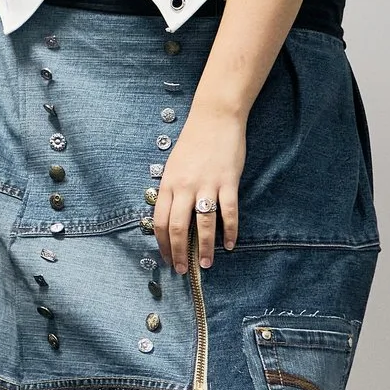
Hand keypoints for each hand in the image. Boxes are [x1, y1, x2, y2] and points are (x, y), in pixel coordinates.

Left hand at [153, 107, 244, 273]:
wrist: (214, 118)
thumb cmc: (193, 143)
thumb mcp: (174, 167)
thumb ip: (173, 191)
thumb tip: (171, 217)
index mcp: (167, 183)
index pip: (159, 221)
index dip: (163, 244)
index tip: (168, 259)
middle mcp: (183, 186)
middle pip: (177, 227)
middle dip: (179, 252)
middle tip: (184, 270)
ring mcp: (206, 184)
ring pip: (202, 224)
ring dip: (204, 248)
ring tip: (206, 264)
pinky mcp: (227, 181)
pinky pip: (228, 212)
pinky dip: (230, 231)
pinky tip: (231, 244)